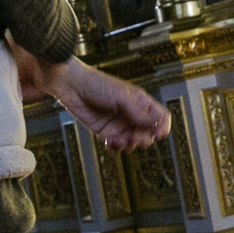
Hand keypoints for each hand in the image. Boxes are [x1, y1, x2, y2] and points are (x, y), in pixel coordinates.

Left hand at [27, 51, 170, 149]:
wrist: (71, 86)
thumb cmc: (97, 84)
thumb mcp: (122, 97)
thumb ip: (138, 113)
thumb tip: (156, 125)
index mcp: (140, 102)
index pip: (160, 117)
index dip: (162, 127)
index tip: (158, 135)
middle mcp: (132, 114)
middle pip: (148, 133)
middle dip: (143, 138)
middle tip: (133, 137)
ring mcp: (119, 124)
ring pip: (133, 142)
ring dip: (129, 145)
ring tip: (119, 140)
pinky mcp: (105, 132)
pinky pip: (117, 145)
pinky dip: (116, 148)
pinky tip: (111, 143)